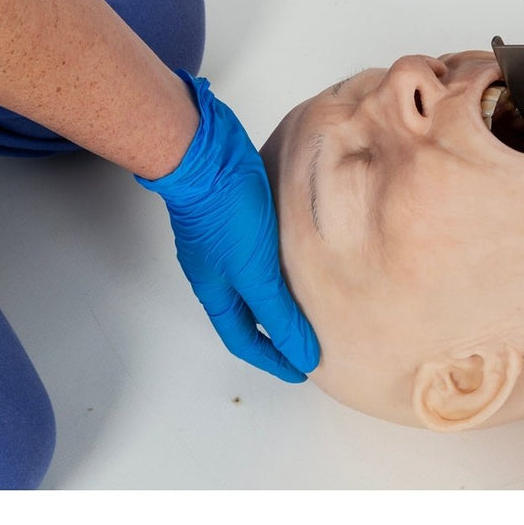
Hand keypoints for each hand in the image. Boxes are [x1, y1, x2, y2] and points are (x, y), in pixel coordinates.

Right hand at [136, 72, 320, 381]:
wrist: (206, 154)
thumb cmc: (225, 214)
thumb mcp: (256, 272)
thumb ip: (279, 313)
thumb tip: (303, 356)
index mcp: (215, 290)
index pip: (244, 339)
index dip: (272, 358)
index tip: (301, 370)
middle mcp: (218, 269)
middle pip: (249, 312)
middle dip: (277, 330)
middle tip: (310, 339)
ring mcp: (227, 240)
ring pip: (258, 279)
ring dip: (282, 294)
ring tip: (316, 300)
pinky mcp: (241, 214)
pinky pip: (266, 249)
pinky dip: (285, 261)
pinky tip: (307, 254)